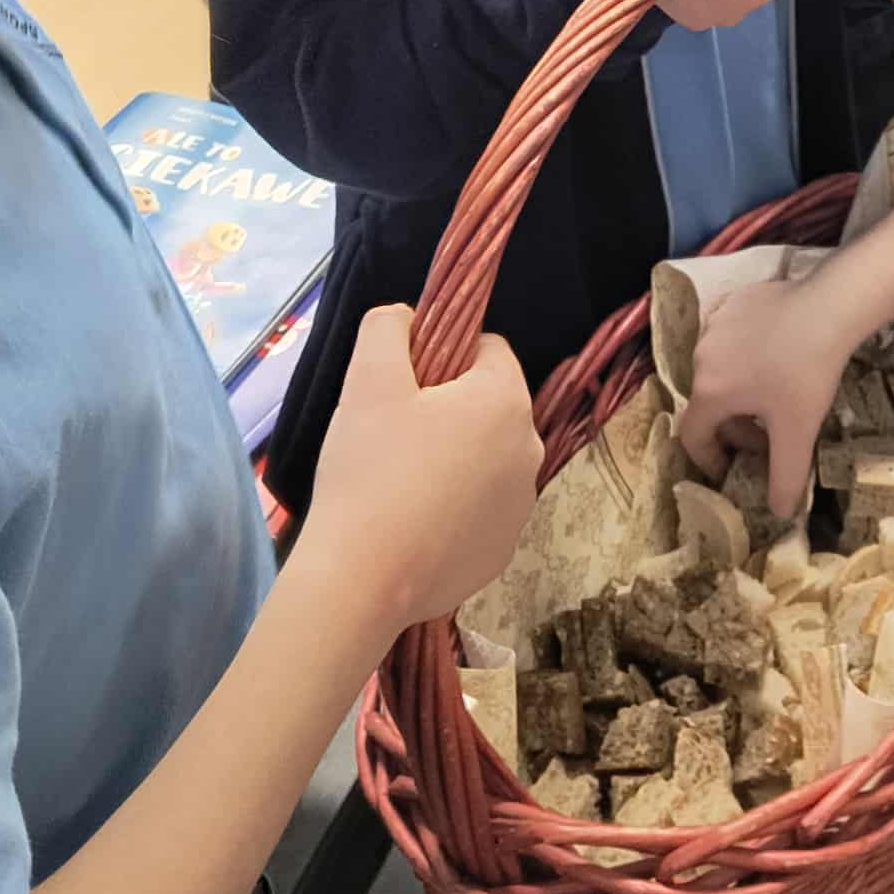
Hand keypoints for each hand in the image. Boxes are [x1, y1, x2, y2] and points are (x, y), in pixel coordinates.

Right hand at [308, 307, 542, 631]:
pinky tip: (412, 522)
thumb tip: (405, 316)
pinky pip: (481, 510)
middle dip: (451, 409)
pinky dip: (455, 509)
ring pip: (488, 459)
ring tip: (400, 481)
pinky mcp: (503, 551)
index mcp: (506, 401)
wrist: (362, 578)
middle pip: (491, 406)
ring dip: (455, 458)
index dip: (445, 358)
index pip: (490, 350)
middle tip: (396, 433)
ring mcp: (521, 507)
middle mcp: (530, 451)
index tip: (406, 386)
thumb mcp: (367, 379)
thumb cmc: (369, 469)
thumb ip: (388, 326)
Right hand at [679, 276, 857, 520]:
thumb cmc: (807, 373)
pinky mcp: (734, 302)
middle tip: (766, 438)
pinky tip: (777, 359)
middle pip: (707, 404)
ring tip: (774, 399)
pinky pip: (730, 341)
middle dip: (733, 428)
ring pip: (718, 371)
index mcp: (709, 392)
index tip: (730, 471)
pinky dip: (745, 358)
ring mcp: (715, 324)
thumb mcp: (798, 432)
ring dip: (739, 393)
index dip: (709, 460)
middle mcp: (700, 357)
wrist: (830, 305)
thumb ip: (785, 478)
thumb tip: (780, 513)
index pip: (692, 436)